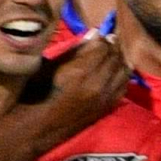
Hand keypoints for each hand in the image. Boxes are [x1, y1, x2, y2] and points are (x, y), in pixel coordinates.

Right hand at [20, 31, 129, 148]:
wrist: (37, 127)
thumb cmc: (37, 93)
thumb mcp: (51, 65)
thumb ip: (76, 50)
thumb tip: (96, 33)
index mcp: (81, 72)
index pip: (103, 47)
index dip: (102, 38)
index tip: (99, 34)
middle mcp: (97, 85)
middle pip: (115, 58)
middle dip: (112, 47)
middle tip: (106, 41)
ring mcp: (104, 98)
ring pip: (123, 72)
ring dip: (119, 61)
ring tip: (111, 56)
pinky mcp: (106, 108)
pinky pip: (123, 87)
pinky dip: (121, 76)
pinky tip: (114, 72)